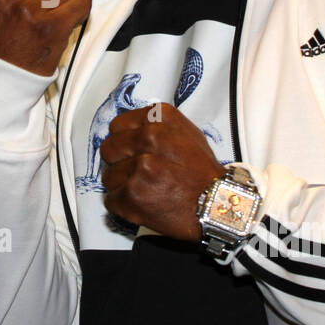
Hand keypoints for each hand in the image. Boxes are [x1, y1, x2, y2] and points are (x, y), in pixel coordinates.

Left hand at [100, 103, 226, 241]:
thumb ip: (156, 127)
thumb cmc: (203, 174)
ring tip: (146, 190)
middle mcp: (148, 137)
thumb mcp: (187, 135)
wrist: (217, 206)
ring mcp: (140, 167)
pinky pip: (110, 199)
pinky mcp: (132, 194)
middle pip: (108, 149)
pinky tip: (143, 204)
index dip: (123, 142)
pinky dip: (123, 206)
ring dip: (121, 186)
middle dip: (118, 163)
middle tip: (136, 174)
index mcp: (159, 118)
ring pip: (108, 176)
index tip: (131, 152)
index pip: (117, 126)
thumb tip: (129, 131)